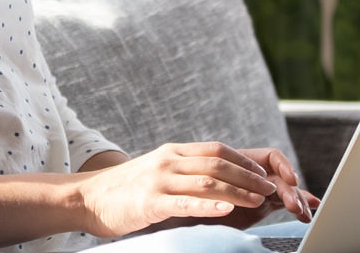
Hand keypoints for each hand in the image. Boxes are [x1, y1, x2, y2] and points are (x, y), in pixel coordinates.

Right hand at [73, 142, 280, 237]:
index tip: (264, 173)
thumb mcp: (158, 171)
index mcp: (173, 152)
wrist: (88, 198)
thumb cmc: (126, 189)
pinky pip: (185, 203)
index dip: (245, 160)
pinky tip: (226, 210)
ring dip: (237, 191)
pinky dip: (209, 206)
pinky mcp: (150, 202)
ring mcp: (159, 180)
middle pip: (218, 163)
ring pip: (207, 181)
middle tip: (271, 188)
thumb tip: (217, 179)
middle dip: (249, 176)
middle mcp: (168, 161)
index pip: (218, 149)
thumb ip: (184, 171)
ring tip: (259, 200)